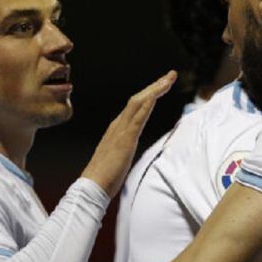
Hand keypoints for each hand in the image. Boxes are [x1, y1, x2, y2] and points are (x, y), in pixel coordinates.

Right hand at [82, 70, 176, 196]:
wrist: (91, 186)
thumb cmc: (104, 178)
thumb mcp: (118, 160)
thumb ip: (123, 152)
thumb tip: (127, 154)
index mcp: (117, 130)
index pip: (135, 108)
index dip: (149, 95)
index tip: (162, 86)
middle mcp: (118, 125)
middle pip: (138, 99)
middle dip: (155, 86)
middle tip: (170, 75)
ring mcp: (120, 130)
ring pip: (139, 102)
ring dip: (155, 88)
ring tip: (169, 78)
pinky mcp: (125, 138)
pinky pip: (139, 115)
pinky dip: (149, 101)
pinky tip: (158, 94)